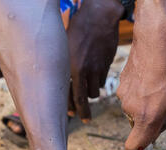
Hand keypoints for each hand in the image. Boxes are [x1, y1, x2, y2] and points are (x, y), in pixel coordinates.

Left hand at [67, 0, 123, 120]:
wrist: (100, 14)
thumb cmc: (77, 25)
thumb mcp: (64, 43)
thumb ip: (62, 64)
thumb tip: (59, 83)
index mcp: (70, 66)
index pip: (69, 94)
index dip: (70, 107)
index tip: (71, 114)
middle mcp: (83, 70)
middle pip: (84, 99)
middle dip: (84, 112)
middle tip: (85, 119)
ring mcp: (96, 69)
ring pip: (94, 92)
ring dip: (91, 93)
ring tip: (88, 91)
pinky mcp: (106, 65)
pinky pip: (102, 81)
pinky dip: (98, 82)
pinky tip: (95, 76)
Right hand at [117, 0, 165, 149]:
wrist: (156, 39)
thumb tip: (157, 131)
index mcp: (147, 118)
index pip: (133, 146)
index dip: (139, 148)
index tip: (145, 144)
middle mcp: (131, 111)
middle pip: (138, 125)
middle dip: (149, 119)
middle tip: (164, 101)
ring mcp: (123, 97)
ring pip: (134, 109)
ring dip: (145, 103)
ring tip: (158, 84)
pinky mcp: (120, 84)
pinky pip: (131, 95)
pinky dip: (139, 91)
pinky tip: (150, 76)